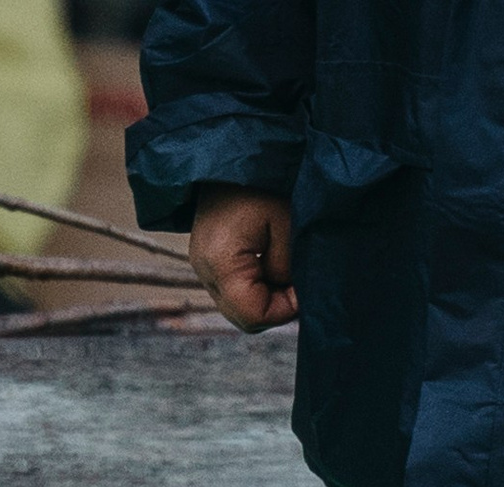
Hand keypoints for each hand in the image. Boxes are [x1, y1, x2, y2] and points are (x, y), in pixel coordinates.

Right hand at [190, 185, 297, 331]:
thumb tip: (287, 296)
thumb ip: (286, 269)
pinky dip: (258, 285)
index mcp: (218, 261)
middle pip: (244, 317)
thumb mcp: (289, 227)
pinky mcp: (208, 259)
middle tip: (297, 278)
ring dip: (268, 295)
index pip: (252, 316)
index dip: (284, 309)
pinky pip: (236, 289)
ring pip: (240, 306)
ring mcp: (201, 264)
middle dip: (277, 305)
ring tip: (284, 265)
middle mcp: (202, 268)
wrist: (237, 152)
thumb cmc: (267, 183)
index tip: (302, 285)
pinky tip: (271, 261)